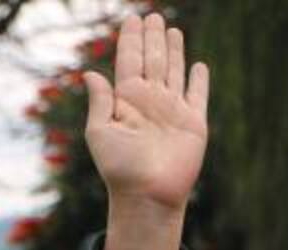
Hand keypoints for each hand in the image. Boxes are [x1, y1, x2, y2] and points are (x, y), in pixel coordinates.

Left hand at [85, 13, 209, 212]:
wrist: (148, 194)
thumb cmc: (119, 168)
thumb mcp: (100, 132)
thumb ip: (100, 101)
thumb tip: (89, 74)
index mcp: (126, 101)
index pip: (128, 62)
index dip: (130, 40)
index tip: (130, 19)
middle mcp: (149, 101)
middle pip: (152, 60)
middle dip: (152, 38)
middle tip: (151, 16)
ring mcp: (172, 110)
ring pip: (174, 70)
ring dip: (173, 50)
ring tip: (172, 29)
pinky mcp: (194, 122)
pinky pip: (198, 94)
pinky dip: (199, 80)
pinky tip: (198, 66)